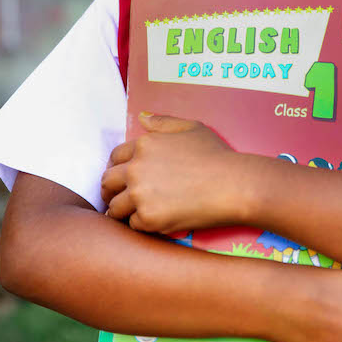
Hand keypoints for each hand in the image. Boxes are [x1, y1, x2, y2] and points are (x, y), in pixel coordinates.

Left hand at [100, 112, 245, 233]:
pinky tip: (154, 222)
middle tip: (120, 199)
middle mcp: (136, 168)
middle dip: (111, 190)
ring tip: (133, 214)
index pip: (114, 157)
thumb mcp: (191, 128)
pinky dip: (141, 225)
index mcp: (143, 145)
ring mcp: (140, 194)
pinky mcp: (148, 218)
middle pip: (107, 182)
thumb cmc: (217, 155)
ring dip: (122, 211)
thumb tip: (142, 117)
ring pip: (115, 207)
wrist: (234, 185)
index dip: (117, 168)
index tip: (123, 178)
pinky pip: (132, 224)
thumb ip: (162, 122)